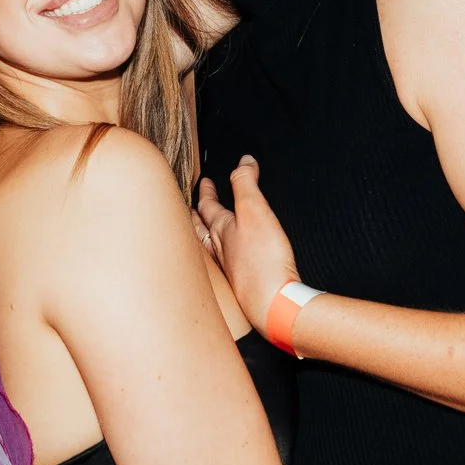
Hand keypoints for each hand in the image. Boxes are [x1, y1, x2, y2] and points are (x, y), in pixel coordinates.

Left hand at [195, 156, 300, 330]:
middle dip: (197, 214)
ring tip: (201, 230)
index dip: (207, 191)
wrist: (273, 303)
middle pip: (201, 228)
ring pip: (209, 247)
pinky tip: (227, 261)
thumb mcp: (255, 210)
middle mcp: (220, 250)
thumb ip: (247, 184)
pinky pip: (224, 264)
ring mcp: (229, 269)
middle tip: (192, 206)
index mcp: (222, 230)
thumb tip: (244, 162)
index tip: (205, 181)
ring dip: (204, 235)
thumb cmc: (263, 260)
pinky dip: (220, 256)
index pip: (208, 206)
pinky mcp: (242, 284)